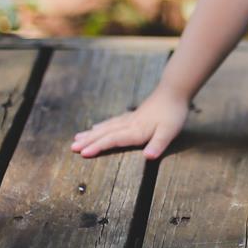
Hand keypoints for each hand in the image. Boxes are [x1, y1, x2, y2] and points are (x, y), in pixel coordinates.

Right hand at [71, 85, 189, 159]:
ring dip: (92, 133)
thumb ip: (158, 145)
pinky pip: (112, 122)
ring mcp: (130, 118)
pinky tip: (97, 126)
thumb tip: (148, 157)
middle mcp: (129, 124)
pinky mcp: (133, 115)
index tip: (83, 153)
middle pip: (105, 133)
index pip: (113, 140)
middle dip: (89, 141)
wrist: (175, 90)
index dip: (98, 146)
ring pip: (106, 127)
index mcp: (135, 130)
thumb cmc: (173, 113)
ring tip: (78, 137)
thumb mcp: (169, 131)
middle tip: (72, 147)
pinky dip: (102, 126)